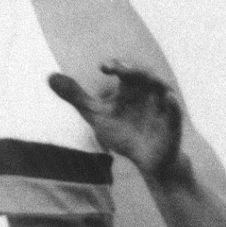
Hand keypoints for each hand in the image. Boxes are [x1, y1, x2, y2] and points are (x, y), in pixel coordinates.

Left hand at [48, 60, 182, 180]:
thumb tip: (49, 77)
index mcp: (131, 87)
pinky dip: (173, 106)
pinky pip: (176, 113)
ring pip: (162, 89)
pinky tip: (169, 99)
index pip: (124, 69)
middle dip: (134, 70)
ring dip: (154, 81)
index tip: (104, 67)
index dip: (116, 65)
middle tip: (119, 69)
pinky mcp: (173, 125)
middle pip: (144, 74)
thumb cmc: (123, 133)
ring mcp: (162, 107)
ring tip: (143, 78)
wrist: (148, 161)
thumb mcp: (96, 115)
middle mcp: (149, 92)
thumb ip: (75, 96)